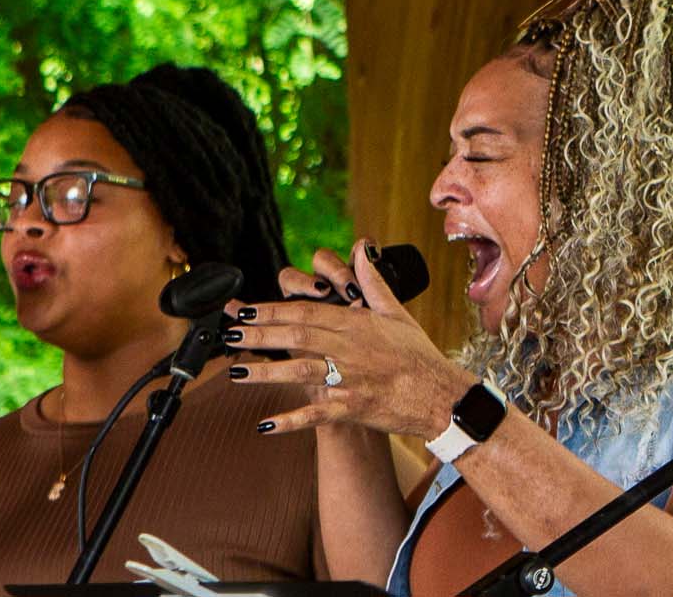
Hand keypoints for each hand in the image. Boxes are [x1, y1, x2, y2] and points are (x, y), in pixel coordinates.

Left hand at [227, 239, 477, 436]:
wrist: (441, 396)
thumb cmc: (418, 356)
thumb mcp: (396, 313)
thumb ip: (372, 282)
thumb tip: (362, 248)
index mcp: (357, 323)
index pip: (307, 310)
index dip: (273, 309)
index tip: (245, 311)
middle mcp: (351, 348)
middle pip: (298, 335)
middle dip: (260, 335)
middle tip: (230, 336)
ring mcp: (352, 378)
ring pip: (302, 371)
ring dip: (267, 372)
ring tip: (237, 372)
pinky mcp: (355, 407)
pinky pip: (318, 414)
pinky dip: (292, 420)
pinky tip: (266, 425)